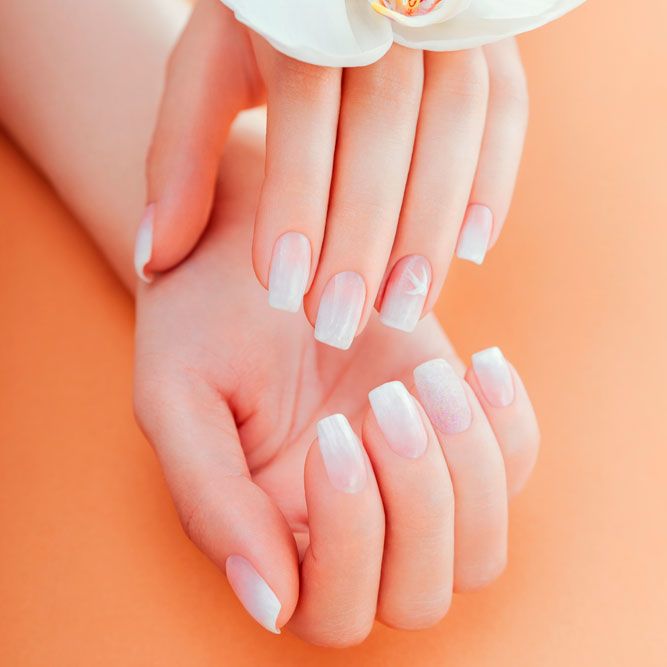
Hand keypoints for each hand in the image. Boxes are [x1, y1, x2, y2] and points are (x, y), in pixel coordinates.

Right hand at [134, 117, 538, 644]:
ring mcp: (411, 485)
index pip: (332, 608)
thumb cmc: (207, 322)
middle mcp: (351, 528)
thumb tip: (270, 605)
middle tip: (385, 402)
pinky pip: (515, 470)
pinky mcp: (455, 435)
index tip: (330, 431)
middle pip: (416, 596)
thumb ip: (211, 502)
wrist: (263, 251)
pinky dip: (510, 427)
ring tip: (423, 379)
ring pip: (478, 554)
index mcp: (274, 536)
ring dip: (468, 471)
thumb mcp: (179, 398)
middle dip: (415, 505)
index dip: (347, 537)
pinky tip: (477, 366)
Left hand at [138, 0, 527, 347]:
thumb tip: (154, 259)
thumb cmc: (261, 23)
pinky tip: (471, 252)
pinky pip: (507, 107)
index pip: (304, 109)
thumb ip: (179, 156)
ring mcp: (443, 10)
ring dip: (433, 223)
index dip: (296, 203)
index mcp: (301, 1)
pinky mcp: (487, 34)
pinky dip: (493, 179)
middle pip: (384, 122)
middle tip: (340, 322)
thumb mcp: (206, 69)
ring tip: (407, 308)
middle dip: (365, 231)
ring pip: (455, 120)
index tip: (284, 292)